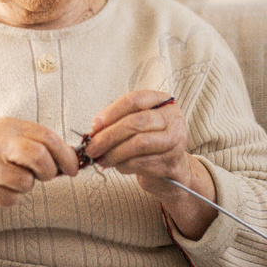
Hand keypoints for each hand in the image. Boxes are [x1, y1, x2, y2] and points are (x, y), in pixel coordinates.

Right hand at [0, 118, 78, 252]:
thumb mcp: (16, 145)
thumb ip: (43, 148)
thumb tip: (74, 161)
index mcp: (8, 126)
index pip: (46, 136)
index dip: (65, 155)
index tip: (73, 168)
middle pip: (38, 156)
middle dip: (49, 171)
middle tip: (47, 176)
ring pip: (25, 181)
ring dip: (26, 187)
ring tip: (14, 181)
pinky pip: (11, 198)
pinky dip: (11, 198)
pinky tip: (1, 190)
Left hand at [85, 90, 216, 238]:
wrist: (171, 166)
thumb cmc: (150, 140)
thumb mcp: (137, 124)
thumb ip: (118, 121)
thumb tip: (95, 131)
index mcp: (163, 102)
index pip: (135, 100)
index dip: (112, 111)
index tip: (94, 125)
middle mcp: (172, 119)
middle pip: (136, 122)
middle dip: (109, 136)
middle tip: (92, 147)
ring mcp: (175, 141)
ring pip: (138, 144)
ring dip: (114, 153)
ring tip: (101, 159)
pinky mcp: (171, 162)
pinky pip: (141, 163)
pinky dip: (123, 165)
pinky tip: (116, 165)